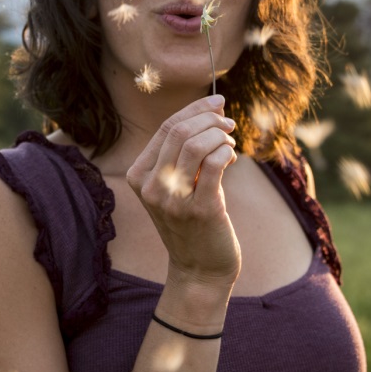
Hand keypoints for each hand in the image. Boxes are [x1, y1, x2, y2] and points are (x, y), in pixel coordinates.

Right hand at [126, 95, 241, 289]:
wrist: (199, 269)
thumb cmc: (193, 223)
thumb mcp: (178, 185)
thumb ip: (184, 151)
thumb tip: (212, 107)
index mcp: (139, 176)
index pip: (166, 128)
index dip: (195, 109)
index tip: (217, 102)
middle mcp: (151, 187)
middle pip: (179, 131)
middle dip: (210, 118)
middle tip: (228, 123)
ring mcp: (174, 200)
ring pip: (196, 144)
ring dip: (220, 134)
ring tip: (230, 141)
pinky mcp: (200, 209)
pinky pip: (214, 163)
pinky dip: (226, 152)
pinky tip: (231, 158)